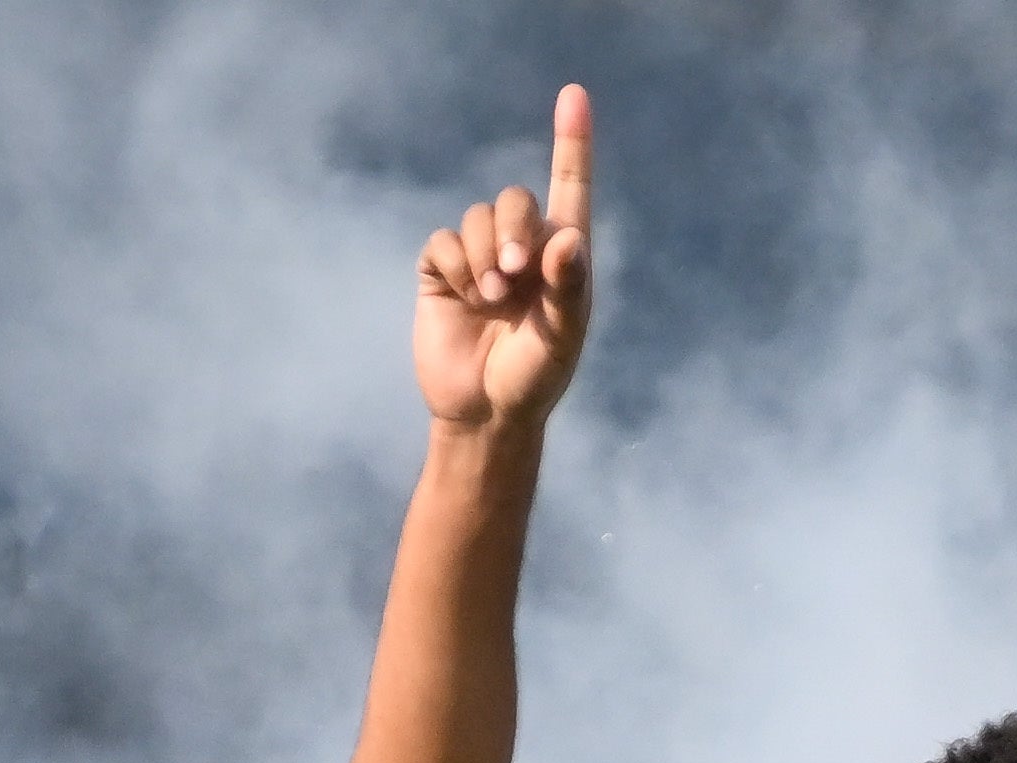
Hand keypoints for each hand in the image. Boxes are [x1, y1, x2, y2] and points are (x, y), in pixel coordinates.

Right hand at [411, 87, 596, 440]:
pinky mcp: (443, 272)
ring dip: (486, 256)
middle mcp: (522, 247)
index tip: (573, 94)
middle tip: (516, 276)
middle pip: (514, 200)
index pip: (570, 185)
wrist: (484, 413)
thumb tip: (569, 238)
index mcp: (562, 254)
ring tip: (491, 301)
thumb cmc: (534, 379)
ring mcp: (481, 258)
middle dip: (514, 229)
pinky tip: (466, 298)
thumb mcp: (562, 339)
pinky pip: (444, 243)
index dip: (572, 141)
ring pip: (477, 218)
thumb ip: (569, 287)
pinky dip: (458, 266)